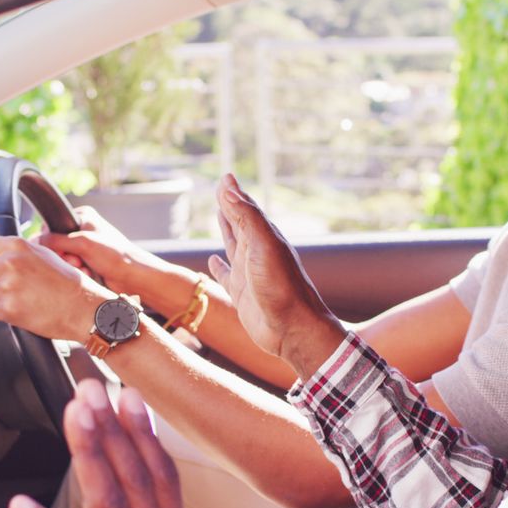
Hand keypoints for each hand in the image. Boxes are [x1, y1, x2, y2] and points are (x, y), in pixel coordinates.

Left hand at [0, 236, 113, 341]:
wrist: (83, 308)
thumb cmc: (68, 284)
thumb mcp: (43, 254)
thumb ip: (16, 252)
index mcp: (17, 245)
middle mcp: (10, 263)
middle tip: (0, 288)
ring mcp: (8, 286)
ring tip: (12, 300)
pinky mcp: (9, 309)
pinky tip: (13, 311)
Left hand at [8, 380, 189, 507]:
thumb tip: (128, 468)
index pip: (162, 476)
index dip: (146, 434)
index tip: (128, 394)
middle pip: (134, 478)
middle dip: (113, 428)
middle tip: (91, 388)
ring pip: (108, 500)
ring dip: (91, 451)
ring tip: (76, 413)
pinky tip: (21, 505)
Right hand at [37, 206, 169, 295]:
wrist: (134, 277)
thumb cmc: (115, 255)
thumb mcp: (82, 243)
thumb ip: (56, 240)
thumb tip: (34, 241)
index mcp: (82, 216)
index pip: (52, 227)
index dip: (53, 243)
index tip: (63, 252)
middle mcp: (83, 229)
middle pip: (56, 245)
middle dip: (65, 257)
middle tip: (78, 261)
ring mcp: (85, 247)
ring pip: (63, 259)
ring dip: (71, 267)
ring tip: (85, 269)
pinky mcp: (87, 262)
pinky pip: (71, 268)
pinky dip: (77, 273)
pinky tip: (88, 275)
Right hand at [207, 174, 345, 377]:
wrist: (293, 329)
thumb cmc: (282, 287)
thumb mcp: (264, 245)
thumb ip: (246, 216)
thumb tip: (228, 186)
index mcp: (264, 238)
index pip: (246, 209)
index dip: (233, 193)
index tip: (225, 177)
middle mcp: (257, 253)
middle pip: (241, 223)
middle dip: (231, 205)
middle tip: (222, 188)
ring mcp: (249, 274)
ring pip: (233, 245)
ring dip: (226, 228)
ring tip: (219, 213)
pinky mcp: (242, 295)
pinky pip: (226, 275)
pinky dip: (218, 266)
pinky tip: (213, 260)